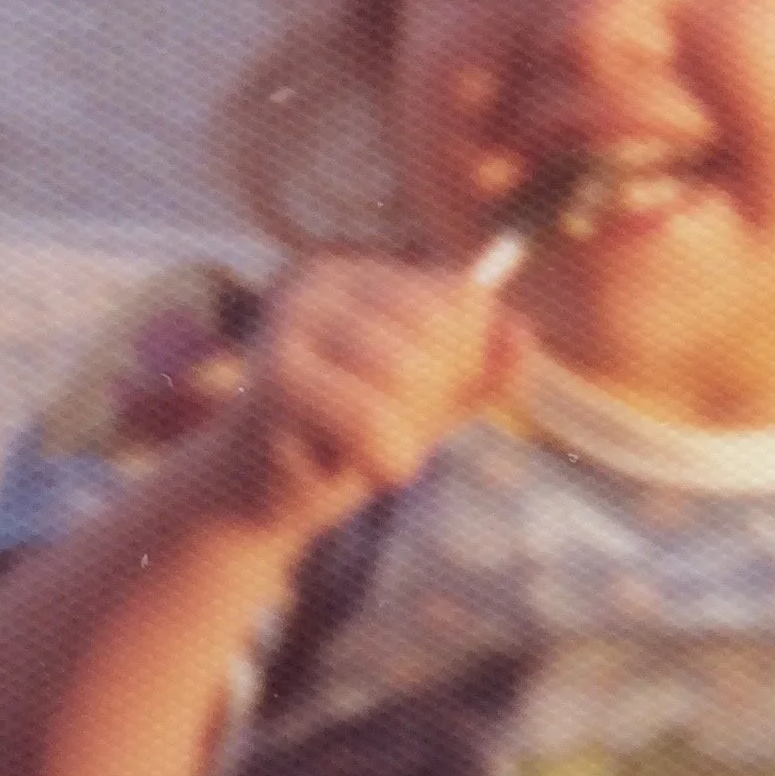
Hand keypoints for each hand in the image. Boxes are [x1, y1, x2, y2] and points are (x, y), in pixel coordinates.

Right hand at [227, 254, 523, 542]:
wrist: (250, 502)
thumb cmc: (338, 442)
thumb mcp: (425, 402)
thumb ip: (479, 370)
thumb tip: (524, 333)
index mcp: (356, 273)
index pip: (460, 297)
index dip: (465, 362)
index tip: (422, 398)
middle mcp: (319, 280)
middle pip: (439, 331)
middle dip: (434, 399)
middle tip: (388, 429)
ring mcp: (292, 321)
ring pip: (410, 374)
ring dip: (407, 433)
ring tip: (367, 446)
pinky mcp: (277, 377)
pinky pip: (374, 420)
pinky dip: (388, 458)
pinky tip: (364, 467)